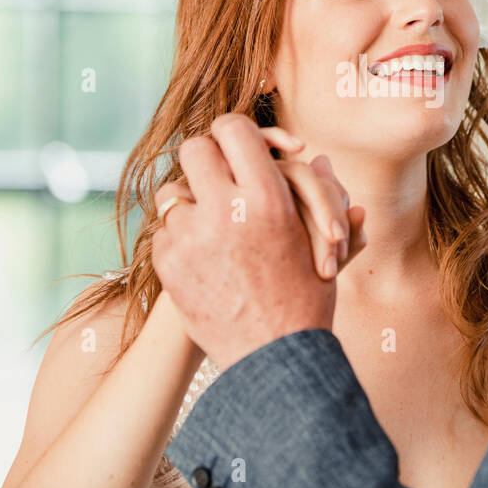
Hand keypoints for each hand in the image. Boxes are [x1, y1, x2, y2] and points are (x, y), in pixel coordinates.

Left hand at [150, 115, 366, 368]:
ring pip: (173, 191)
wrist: (273, 358)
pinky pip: (164, 230)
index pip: (233, 128)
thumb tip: (316, 159)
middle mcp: (225, 209)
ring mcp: (190, 236)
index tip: (239, 144)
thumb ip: (318, 196)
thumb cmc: (308, 299)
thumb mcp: (323, 244)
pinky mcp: (168, 263)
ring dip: (190, 201)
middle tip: (218, 173)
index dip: (234, 132)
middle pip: (195, 148)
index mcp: (267, 197)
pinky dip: (181, 237)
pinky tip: (202, 253)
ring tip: (211, 220)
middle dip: (207, 158)